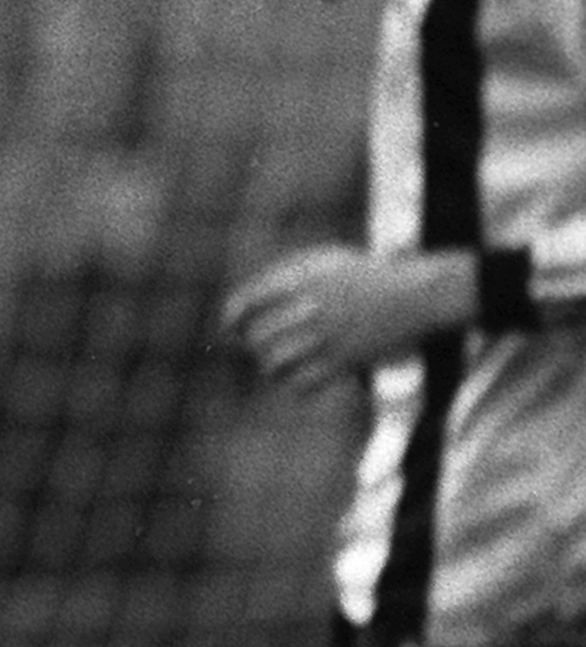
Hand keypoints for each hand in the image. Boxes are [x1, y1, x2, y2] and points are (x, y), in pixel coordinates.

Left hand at [220, 243, 471, 389]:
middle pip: (255, 338)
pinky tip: (300, 382)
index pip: (244, 303)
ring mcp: (325, 336)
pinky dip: (294, 386)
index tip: (228, 331)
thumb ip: (286, 276)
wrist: (417, 294)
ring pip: (273, 364)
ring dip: (270, 368)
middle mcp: (307, 308)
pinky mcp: (344, 361)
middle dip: (252, 347)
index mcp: (298, 280)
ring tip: (276, 368)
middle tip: (259, 350)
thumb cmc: (368, 275)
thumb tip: (249, 304)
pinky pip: (301, 383)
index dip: (229, 321)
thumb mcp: (324, 261)